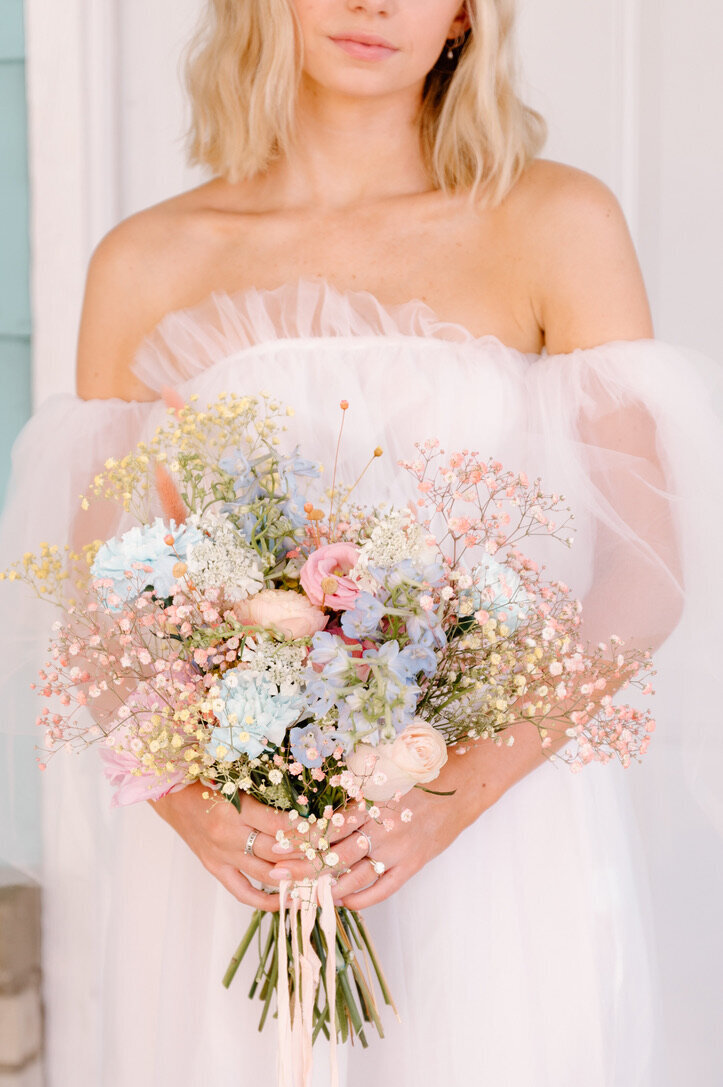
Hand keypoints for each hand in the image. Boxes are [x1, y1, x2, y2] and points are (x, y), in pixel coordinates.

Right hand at [148, 781, 369, 911]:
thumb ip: (269, 787)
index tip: (336, 827)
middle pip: (280, 853)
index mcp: (236, 809)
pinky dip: (265, 900)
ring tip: (324, 878)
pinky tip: (287, 900)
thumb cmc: (207, 775)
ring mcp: (222, 856)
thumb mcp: (237, 774)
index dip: (312, 830)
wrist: (169, 791)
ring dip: (296, 879)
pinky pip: (242, 892)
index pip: (283, 826)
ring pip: (267, 875)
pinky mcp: (215, 868)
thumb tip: (311, 792)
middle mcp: (229, 837)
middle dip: (312, 855)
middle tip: (340, 854)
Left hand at [263, 740, 501, 909]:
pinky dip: (363, 898)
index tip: (278, 846)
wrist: (461, 788)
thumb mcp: (384, 776)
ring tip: (304, 894)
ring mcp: (398, 850)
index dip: (302, 839)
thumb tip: (323, 807)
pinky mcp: (412, 865)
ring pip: (355, 876)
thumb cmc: (419, 778)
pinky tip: (345, 902)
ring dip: (327, 887)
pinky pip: (384, 888)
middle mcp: (382, 829)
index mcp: (371, 804)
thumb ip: (356, 793)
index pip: (328, 827)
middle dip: (303, 867)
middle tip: (277, 876)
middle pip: (334, 855)